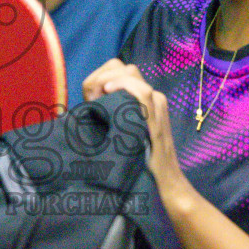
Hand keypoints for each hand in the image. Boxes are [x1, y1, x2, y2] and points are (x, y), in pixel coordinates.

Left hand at [83, 59, 191, 206]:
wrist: (164, 182)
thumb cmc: (139, 162)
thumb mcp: (123, 134)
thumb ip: (110, 117)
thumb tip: (85, 109)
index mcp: (143, 99)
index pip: (118, 70)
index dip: (100, 78)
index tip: (90, 99)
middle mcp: (151, 97)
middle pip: (123, 67)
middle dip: (102, 76)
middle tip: (92, 99)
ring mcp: (156, 104)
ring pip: (131, 73)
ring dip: (108, 80)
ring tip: (98, 97)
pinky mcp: (156, 115)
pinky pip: (141, 91)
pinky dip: (123, 86)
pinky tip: (108, 91)